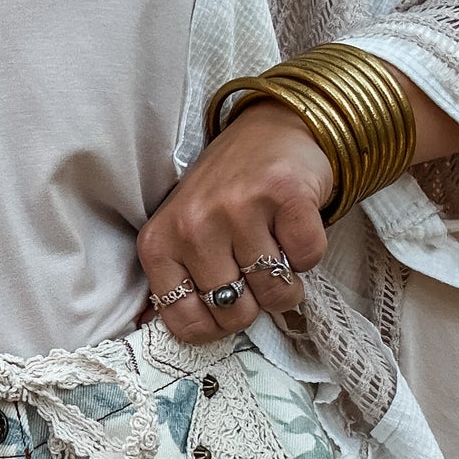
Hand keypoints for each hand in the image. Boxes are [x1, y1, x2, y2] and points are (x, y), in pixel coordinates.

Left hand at [137, 101, 333, 340]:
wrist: (271, 129)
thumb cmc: (224, 191)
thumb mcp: (181, 233)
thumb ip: (173, 281)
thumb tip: (150, 329)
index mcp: (160, 243)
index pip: (184, 322)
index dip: (215, 326)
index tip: (227, 304)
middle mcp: (193, 225)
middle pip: (234, 313)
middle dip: (255, 303)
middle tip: (255, 270)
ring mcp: (238, 208)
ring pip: (275, 291)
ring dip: (286, 279)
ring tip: (275, 247)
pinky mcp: (285, 195)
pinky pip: (308, 259)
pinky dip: (308, 252)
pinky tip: (292, 227)